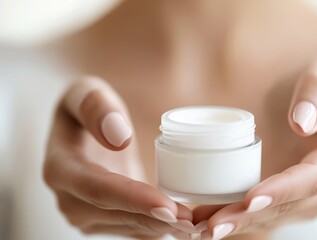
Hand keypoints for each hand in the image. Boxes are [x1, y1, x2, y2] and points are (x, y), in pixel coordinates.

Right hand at [43, 76, 197, 239]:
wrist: (91, 127)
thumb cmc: (91, 107)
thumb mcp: (86, 91)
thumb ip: (96, 107)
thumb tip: (118, 136)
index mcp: (60, 168)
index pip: (97, 188)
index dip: (133, 198)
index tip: (167, 206)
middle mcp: (71, 200)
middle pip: (117, 215)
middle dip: (156, 219)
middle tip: (194, 221)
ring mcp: (89, 215)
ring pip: (131, 227)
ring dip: (164, 228)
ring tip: (198, 224)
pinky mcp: (109, 220)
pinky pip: (138, 229)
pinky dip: (165, 228)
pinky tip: (190, 225)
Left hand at [194, 59, 316, 239]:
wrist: (306, 100)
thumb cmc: (308, 84)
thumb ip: (316, 91)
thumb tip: (303, 123)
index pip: (313, 178)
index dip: (282, 191)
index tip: (250, 198)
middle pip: (288, 207)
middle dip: (250, 217)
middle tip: (211, 225)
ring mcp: (308, 198)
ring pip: (273, 218)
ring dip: (238, 224)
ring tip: (200, 227)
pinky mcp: (287, 201)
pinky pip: (263, 217)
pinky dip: (236, 221)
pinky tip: (207, 222)